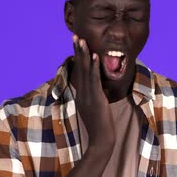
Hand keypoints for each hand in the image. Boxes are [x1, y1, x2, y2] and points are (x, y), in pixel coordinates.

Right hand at [72, 34, 115, 148]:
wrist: (101, 140)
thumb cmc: (100, 127)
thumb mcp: (95, 108)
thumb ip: (94, 97)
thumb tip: (97, 89)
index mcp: (82, 93)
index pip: (79, 71)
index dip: (78, 57)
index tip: (77, 43)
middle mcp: (82, 92)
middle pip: (79, 67)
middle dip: (77, 51)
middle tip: (75, 36)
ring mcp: (88, 95)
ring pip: (85, 71)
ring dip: (84, 54)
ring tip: (82, 40)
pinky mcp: (96, 98)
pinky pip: (94, 80)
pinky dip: (94, 67)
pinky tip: (95, 56)